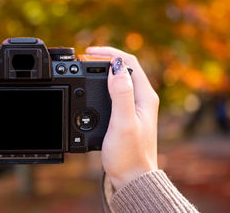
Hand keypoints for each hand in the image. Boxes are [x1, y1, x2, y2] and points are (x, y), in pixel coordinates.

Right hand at [86, 47, 158, 189]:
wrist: (132, 178)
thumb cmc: (129, 155)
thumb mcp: (123, 123)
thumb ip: (120, 94)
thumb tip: (115, 67)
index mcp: (145, 96)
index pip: (129, 62)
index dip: (109, 53)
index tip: (89, 52)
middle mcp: (143, 98)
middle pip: (124, 67)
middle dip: (104, 58)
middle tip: (84, 58)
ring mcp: (136, 106)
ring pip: (119, 78)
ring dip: (103, 69)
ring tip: (86, 67)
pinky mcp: (127, 114)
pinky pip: (115, 91)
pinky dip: (102, 83)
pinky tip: (92, 88)